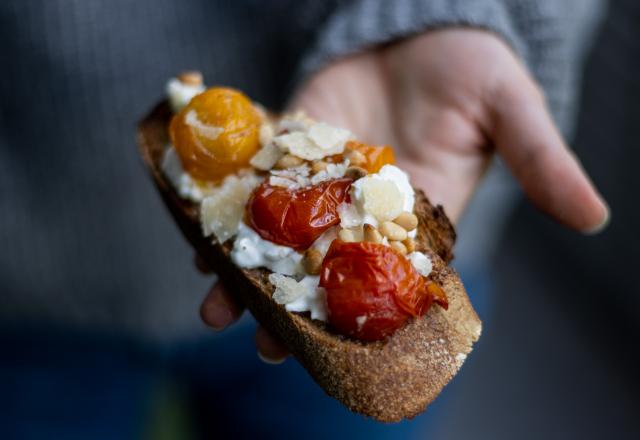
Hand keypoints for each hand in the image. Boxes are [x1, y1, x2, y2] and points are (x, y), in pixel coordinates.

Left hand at [200, 28, 608, 361]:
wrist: (422, 24)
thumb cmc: (473, 70)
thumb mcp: (509, 112)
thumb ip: (540, 162)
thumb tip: (596, 214)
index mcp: (419, 217)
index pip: (391, 280)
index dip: (365, 319)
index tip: (334, 353)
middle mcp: (364, 209)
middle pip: (325, 269)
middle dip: (293, 305)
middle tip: (259, 344)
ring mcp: (322, 181)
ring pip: (281, 234)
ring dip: (247, 267)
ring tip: (211, 301)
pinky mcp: (292, 148)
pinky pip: (257, 183)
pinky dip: (229, 207)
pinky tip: (199, 230)